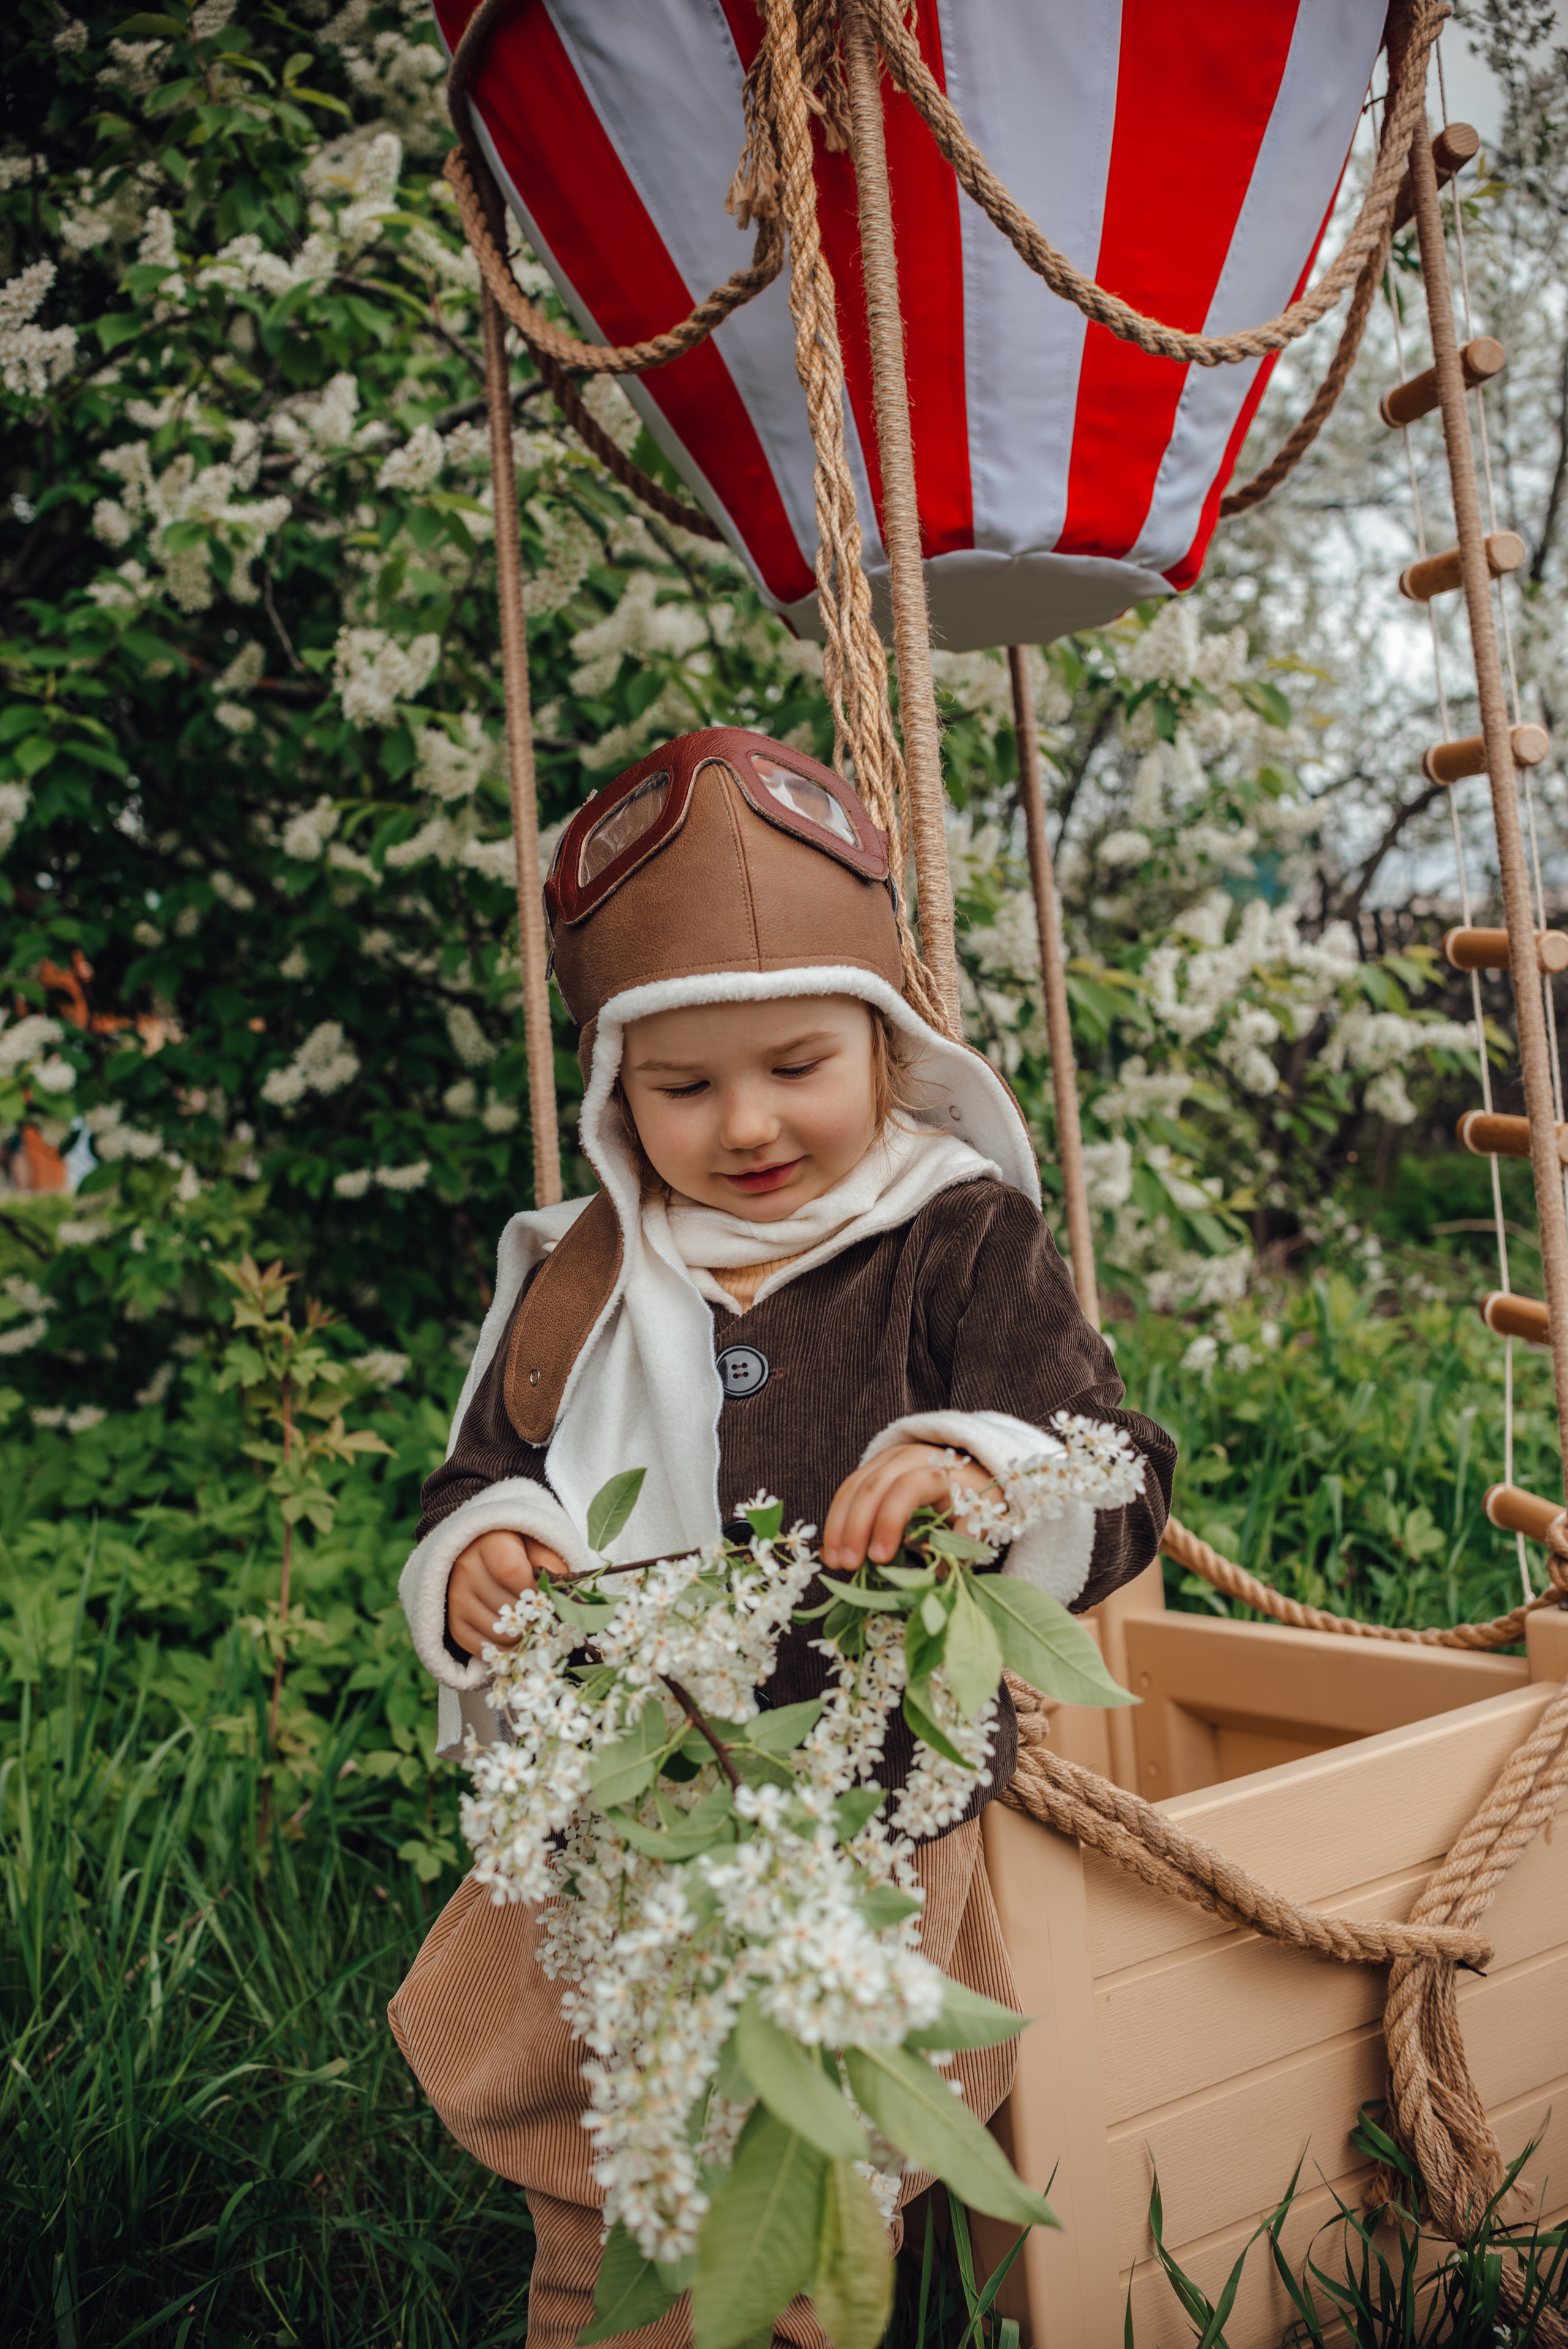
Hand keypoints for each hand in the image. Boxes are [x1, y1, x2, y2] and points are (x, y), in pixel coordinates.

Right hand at [446, 1529, 569, 1657]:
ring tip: (532, 1627)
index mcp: (489, 1544)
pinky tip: (517, 1637)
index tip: (548, 1597)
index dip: (535, 1591)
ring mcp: (457, 1599)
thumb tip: (562, 1595)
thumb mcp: (537, 1545)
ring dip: (522, 1637)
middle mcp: (467, 1570)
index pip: (511, 1572)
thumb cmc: (519, 1550)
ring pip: (499, 1634)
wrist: (485, 1555)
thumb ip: (550, 1564)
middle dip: (533, 1618)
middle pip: (507, 1609)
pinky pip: (483, 1648)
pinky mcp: (455, 1623)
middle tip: (546, 1618)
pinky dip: (506, 1650)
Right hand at [820, 1443, 997, 1571]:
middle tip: (849, 1565)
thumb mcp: (980, 1518)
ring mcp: (885, 1460)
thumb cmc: (973, 1500)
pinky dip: (837, 1519)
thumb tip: (941, 1569)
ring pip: (853, 1487)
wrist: (967, 1470)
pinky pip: (847, 1490)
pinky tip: (832, 1547)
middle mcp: (908, 1458)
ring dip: (839, 1525)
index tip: (880, 1559)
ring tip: (834, 1561)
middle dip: (856, 1528)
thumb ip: (963, 1541)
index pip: (907, 1489)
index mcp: (938, 1471)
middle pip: (872, 1487)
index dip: (889, 1522)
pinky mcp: (871, 1467)